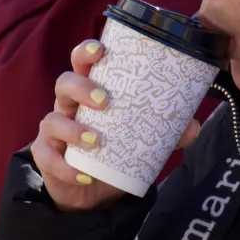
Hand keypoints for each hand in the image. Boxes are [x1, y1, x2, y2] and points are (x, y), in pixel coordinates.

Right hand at [32, 40, 199, 211]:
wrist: (94, 190)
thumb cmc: (115, 149)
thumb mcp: (141, 138)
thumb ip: (167, 131)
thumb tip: (193, 126)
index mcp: (90, 90)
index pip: (83, 62)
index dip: (86, 51)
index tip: (99, 49)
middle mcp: (69, 105)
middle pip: (64, 82)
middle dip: (81, 86)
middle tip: (104, 99)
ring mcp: (54, 131)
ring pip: (52, 120)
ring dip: (73, 129)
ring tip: (95, 140)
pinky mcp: (46, 156)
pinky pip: (48, 158)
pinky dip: (64, 167)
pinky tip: (82, 175)